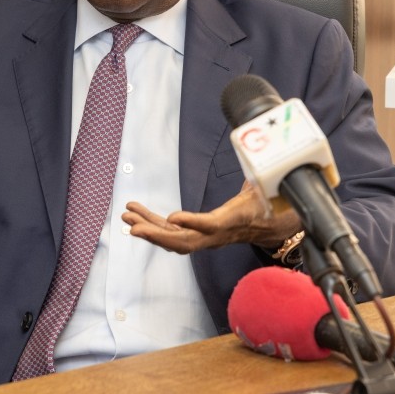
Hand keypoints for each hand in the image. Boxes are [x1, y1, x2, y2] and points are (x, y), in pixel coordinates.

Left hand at [121, 182, 301, 253]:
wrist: (268, 225)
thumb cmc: (265, 203)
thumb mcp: (265, 188)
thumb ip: (257, 177)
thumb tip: (258, 152)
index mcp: (234, 220)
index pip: (212, 225)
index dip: (193, 223)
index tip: (173, 217)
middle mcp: (216, 235)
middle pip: (185, 241)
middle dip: (158, 235)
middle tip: (134, 227)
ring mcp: (203, 238)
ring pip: (172, 238)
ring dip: (148, 227)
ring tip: (126, 215)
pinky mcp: (195, 235)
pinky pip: (171, 232)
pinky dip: (152, 223)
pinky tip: (135, 213)